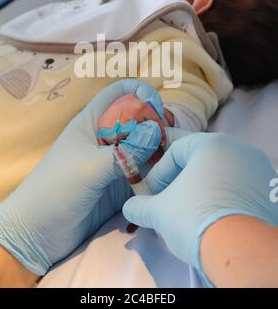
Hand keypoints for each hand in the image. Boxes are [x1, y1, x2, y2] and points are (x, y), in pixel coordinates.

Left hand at [0, 80, 161, 275]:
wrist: (37, 232)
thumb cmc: (57, 189)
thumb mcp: (92, 167)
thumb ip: (126, 151)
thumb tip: (157, 131)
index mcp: (92, 121)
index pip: (119, 92)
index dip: (139, 92)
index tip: (156, 107)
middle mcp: (105, 137)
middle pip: (136, 117)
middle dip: (155, 120)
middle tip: (170, 135)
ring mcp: (113, 160)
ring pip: (143, 144)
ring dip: (158, 146)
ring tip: (172, 155)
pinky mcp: (118, 182)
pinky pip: (142, 168)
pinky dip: (155, 168)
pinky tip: (166, 174)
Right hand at [123, 132, 277, 283]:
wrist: (240, 250)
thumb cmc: (194, 217)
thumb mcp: (160, 211)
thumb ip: (141, 205)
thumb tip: (130, 207)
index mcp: (211, 143)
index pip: (176, 150)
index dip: (160, 173)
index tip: (154, 194)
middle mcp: (239, 149)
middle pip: (202, 160)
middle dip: (183, 180)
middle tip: (172, 201)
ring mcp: (259, 169)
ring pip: (223, 173)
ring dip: (205, 189)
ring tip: (195, 212)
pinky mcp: (271, 190)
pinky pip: (242, 188)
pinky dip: (227, 198)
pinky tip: (219, 218)